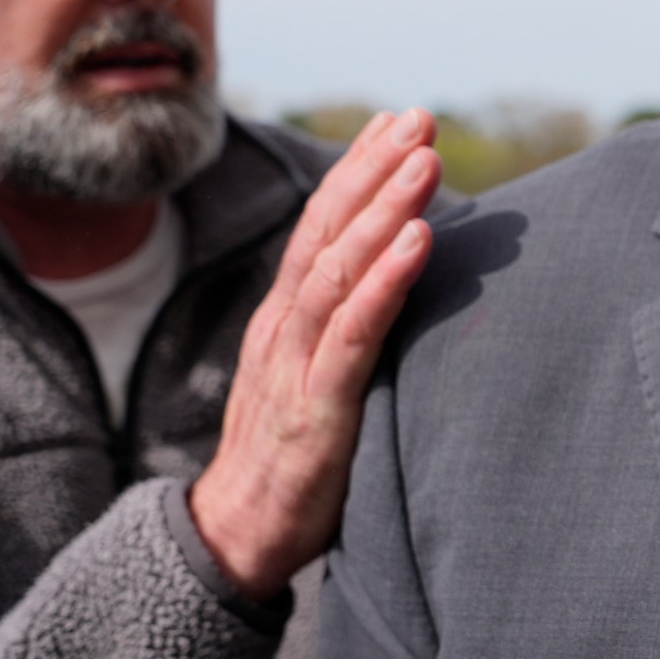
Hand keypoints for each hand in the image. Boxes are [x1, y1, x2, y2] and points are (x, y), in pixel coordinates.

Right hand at [190, 108, 441, 599]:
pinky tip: (418, 241)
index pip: (321, 227)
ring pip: (339, 269)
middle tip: (418, 117)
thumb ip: (347, 334)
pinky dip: (387, 282)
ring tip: (423, 159)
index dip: (357, 172)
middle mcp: (284, 328)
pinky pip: (352, 334)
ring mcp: (295, 365)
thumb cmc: (293, 461)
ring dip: (385, 208)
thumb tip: (400, 288)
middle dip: (374, 169)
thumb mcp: (318, 381)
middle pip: (327, 231)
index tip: (395, 123)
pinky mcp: (316, 410)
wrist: (236, 541)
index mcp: (287, 318)